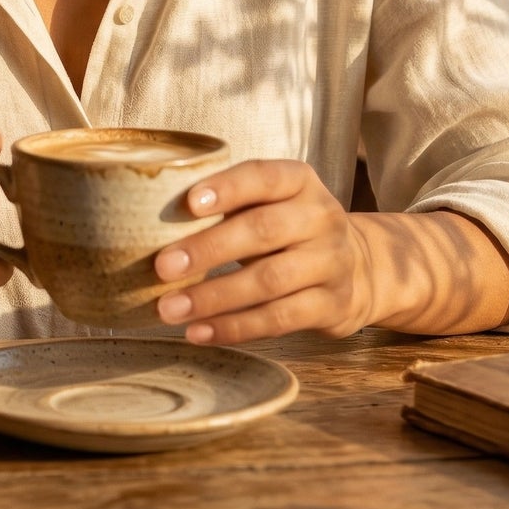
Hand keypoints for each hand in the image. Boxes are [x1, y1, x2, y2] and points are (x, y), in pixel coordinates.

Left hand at [152, 160, 373, 343]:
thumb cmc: (290, 229)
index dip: (227, 188)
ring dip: (214, 297)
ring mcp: (331, 262)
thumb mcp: (271, 202)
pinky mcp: (332, 305)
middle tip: (161, 267)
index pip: (262, 176)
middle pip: (263, 231)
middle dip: (208, 249)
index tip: (188, 203)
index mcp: (299, 180)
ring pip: (269, 281)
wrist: (359, 268)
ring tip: (169, 309)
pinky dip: (235, 327)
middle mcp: (320, 217)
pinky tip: (200, 332)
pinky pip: (279, 319)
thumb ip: (229, 204)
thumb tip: (149, 219)